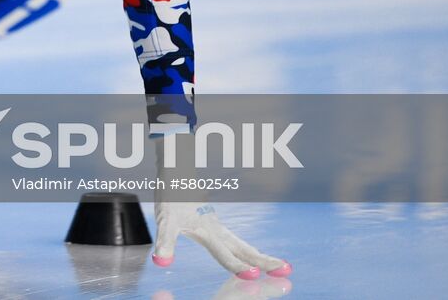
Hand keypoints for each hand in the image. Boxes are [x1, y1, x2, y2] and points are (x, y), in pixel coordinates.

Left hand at [152, 197, 290, 279]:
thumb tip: (161, 261)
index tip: (256, 277)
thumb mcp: (165, 219)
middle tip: (287, 270)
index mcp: (209, 231)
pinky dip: (248, 249)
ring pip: (242, 244)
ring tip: (276, 265)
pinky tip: (248, 252)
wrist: (177, 170)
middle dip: (265, 261)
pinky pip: (235, 239)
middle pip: (245, 249)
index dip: (239, 267)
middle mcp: (217, 229)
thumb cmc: (171, 194)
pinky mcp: (212, 220)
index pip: (226, 254)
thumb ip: (165, 241)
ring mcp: (217, 224)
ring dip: (259, 256)